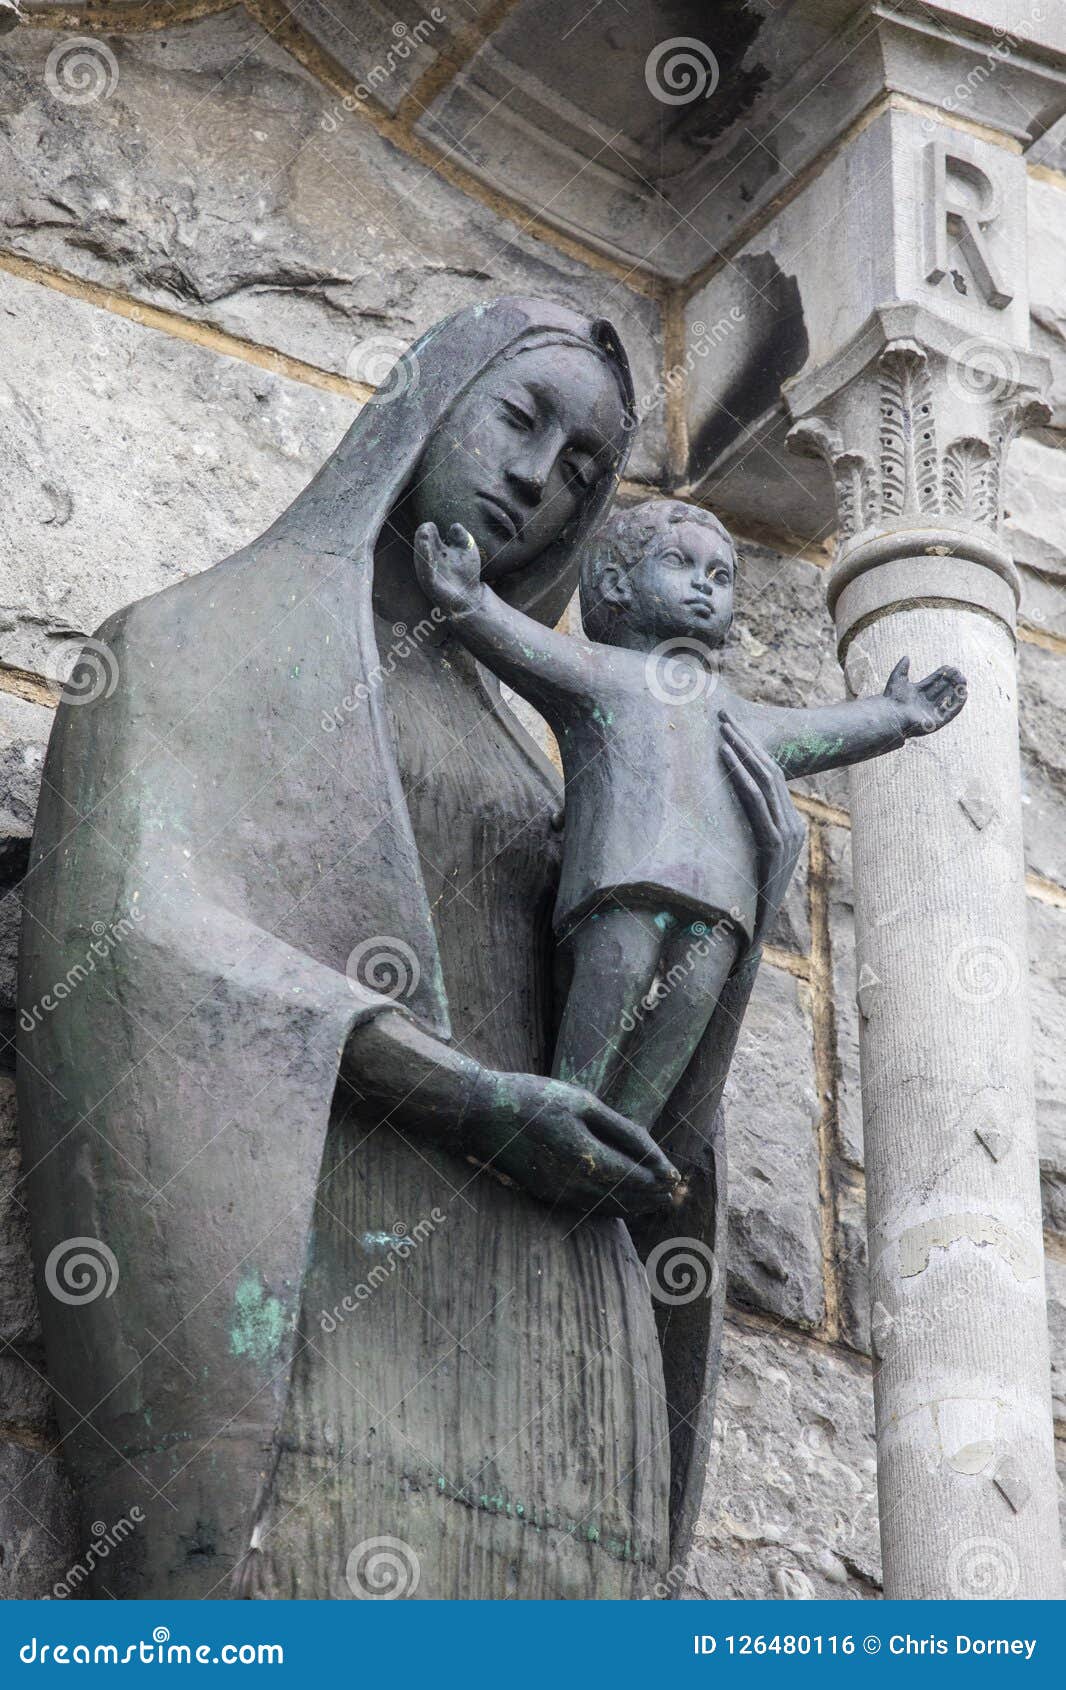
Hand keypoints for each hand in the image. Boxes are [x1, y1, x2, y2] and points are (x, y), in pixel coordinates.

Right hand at [413, 520, 483, 614]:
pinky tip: (427, 554)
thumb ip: (461, 536)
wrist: (469, 596)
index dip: (429, 530)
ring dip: (422, 548)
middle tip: (425, 528)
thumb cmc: (467, 571)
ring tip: (423, 537)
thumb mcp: (467, 548)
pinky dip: (426, 563)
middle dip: (423, 537)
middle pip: (423, 545)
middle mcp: (429, 559)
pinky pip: (426, 573)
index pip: (429, 536)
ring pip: (422, 558)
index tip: (431, 525)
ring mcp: (428, 572)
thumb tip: (454, 526)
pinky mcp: (431, 585)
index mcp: (435, 549)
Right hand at [464, 1070, 682, 1217]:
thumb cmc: (534, 1099)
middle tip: (679, 1193)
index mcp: (586, 1157)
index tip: (678, 1176)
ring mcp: (558, 1195)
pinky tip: (625, 1202)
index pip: (634, 1177)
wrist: (481, 1114)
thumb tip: (656, 1155)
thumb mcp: (583, 1103)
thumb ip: (623, 1131)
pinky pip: (589, 1209)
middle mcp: (573, 1184)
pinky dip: (613, 1208)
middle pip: (625, 1199)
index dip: (659, 1178)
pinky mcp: (547, 1196)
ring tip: (661, 1200)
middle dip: (654, 1196)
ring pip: (608, 1209)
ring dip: (637, 1206)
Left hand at [720, 712, 804, 950]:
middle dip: (745, 740)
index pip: (772, 778)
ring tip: (722, 728)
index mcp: (790, 827)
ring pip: (766, 781)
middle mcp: (794, 826)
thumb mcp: (748, 861)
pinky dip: (741, 776)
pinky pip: (757, 803)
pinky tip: (726, 757)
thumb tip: (722, 814)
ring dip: (742, 750)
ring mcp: (788, 835)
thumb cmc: (744, 900)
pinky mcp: (776, 846)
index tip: (730, 728)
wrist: (752, 936)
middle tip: (722, 714)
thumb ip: (746, 836)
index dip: (751, 749)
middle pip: (770, 771)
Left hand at [883, 656, 966, 735]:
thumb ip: (901, 668)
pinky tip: (963, 693)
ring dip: (956, 690)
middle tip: (958, 672)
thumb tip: (906, 657)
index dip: (941, 674)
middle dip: (951, 680)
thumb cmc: (892, 700)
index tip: (949, 667)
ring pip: (948, 699)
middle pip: (942, 689)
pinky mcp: (937, 722)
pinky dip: (958, 703)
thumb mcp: (897, 680)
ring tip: (962, 680)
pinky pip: (950, 712)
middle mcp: (925, 703)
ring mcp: (931, 713)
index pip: (933, 682)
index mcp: (917, 694)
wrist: (892, 715)